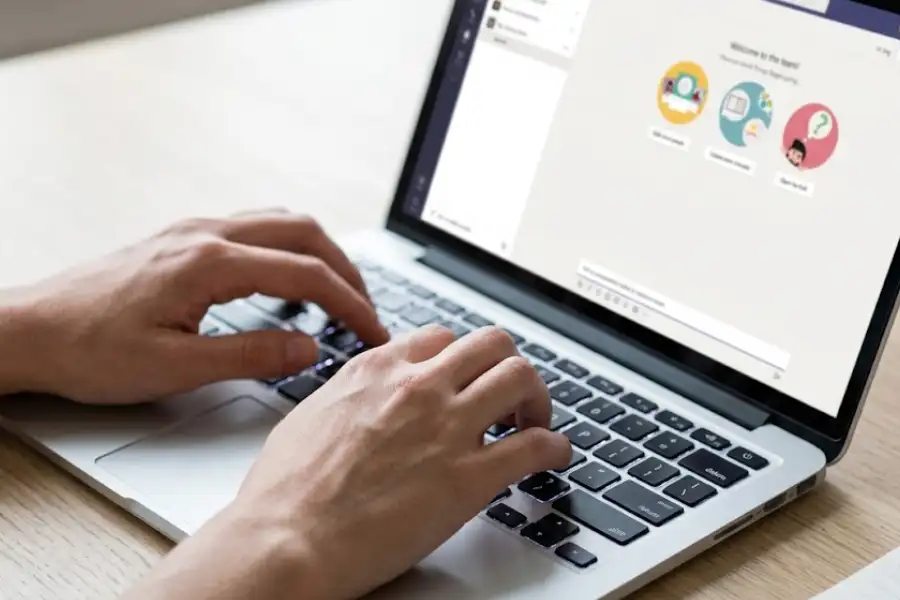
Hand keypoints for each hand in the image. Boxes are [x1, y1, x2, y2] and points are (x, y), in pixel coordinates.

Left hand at [0, 210, 387, 403]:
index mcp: (210, 263)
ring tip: (338, 295)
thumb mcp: (177, 368)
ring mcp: (194, 231)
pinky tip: (287, 281)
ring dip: (320, 254)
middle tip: (365, 312)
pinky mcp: (183, 239)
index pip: (308, 274)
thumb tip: (310, 348)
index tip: (373, 333)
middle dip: (347, 271)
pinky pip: (256, 228)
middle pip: (306, 233)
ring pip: (282, 222)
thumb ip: (253, 354)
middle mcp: (207, 234)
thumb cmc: (89, 350)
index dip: (351, 305)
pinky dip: (289, 250)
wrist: (29, 330)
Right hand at [126, 325, 570, 599]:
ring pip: (520, 379)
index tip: (467, 376)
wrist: (287, 540)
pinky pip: (535, 446)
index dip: (461, 358)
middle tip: (510, 394)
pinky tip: (553, 455)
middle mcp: (417, 387)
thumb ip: (350, 393)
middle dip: (507, 366)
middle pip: (491, 344)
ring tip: (535, 421)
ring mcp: (447, 427)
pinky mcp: (469, 477)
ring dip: (537, 399)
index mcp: (376, 370)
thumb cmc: (285, 490)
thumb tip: (364, 394)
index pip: (440, 338)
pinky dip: (554, 447)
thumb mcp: (311, 413)